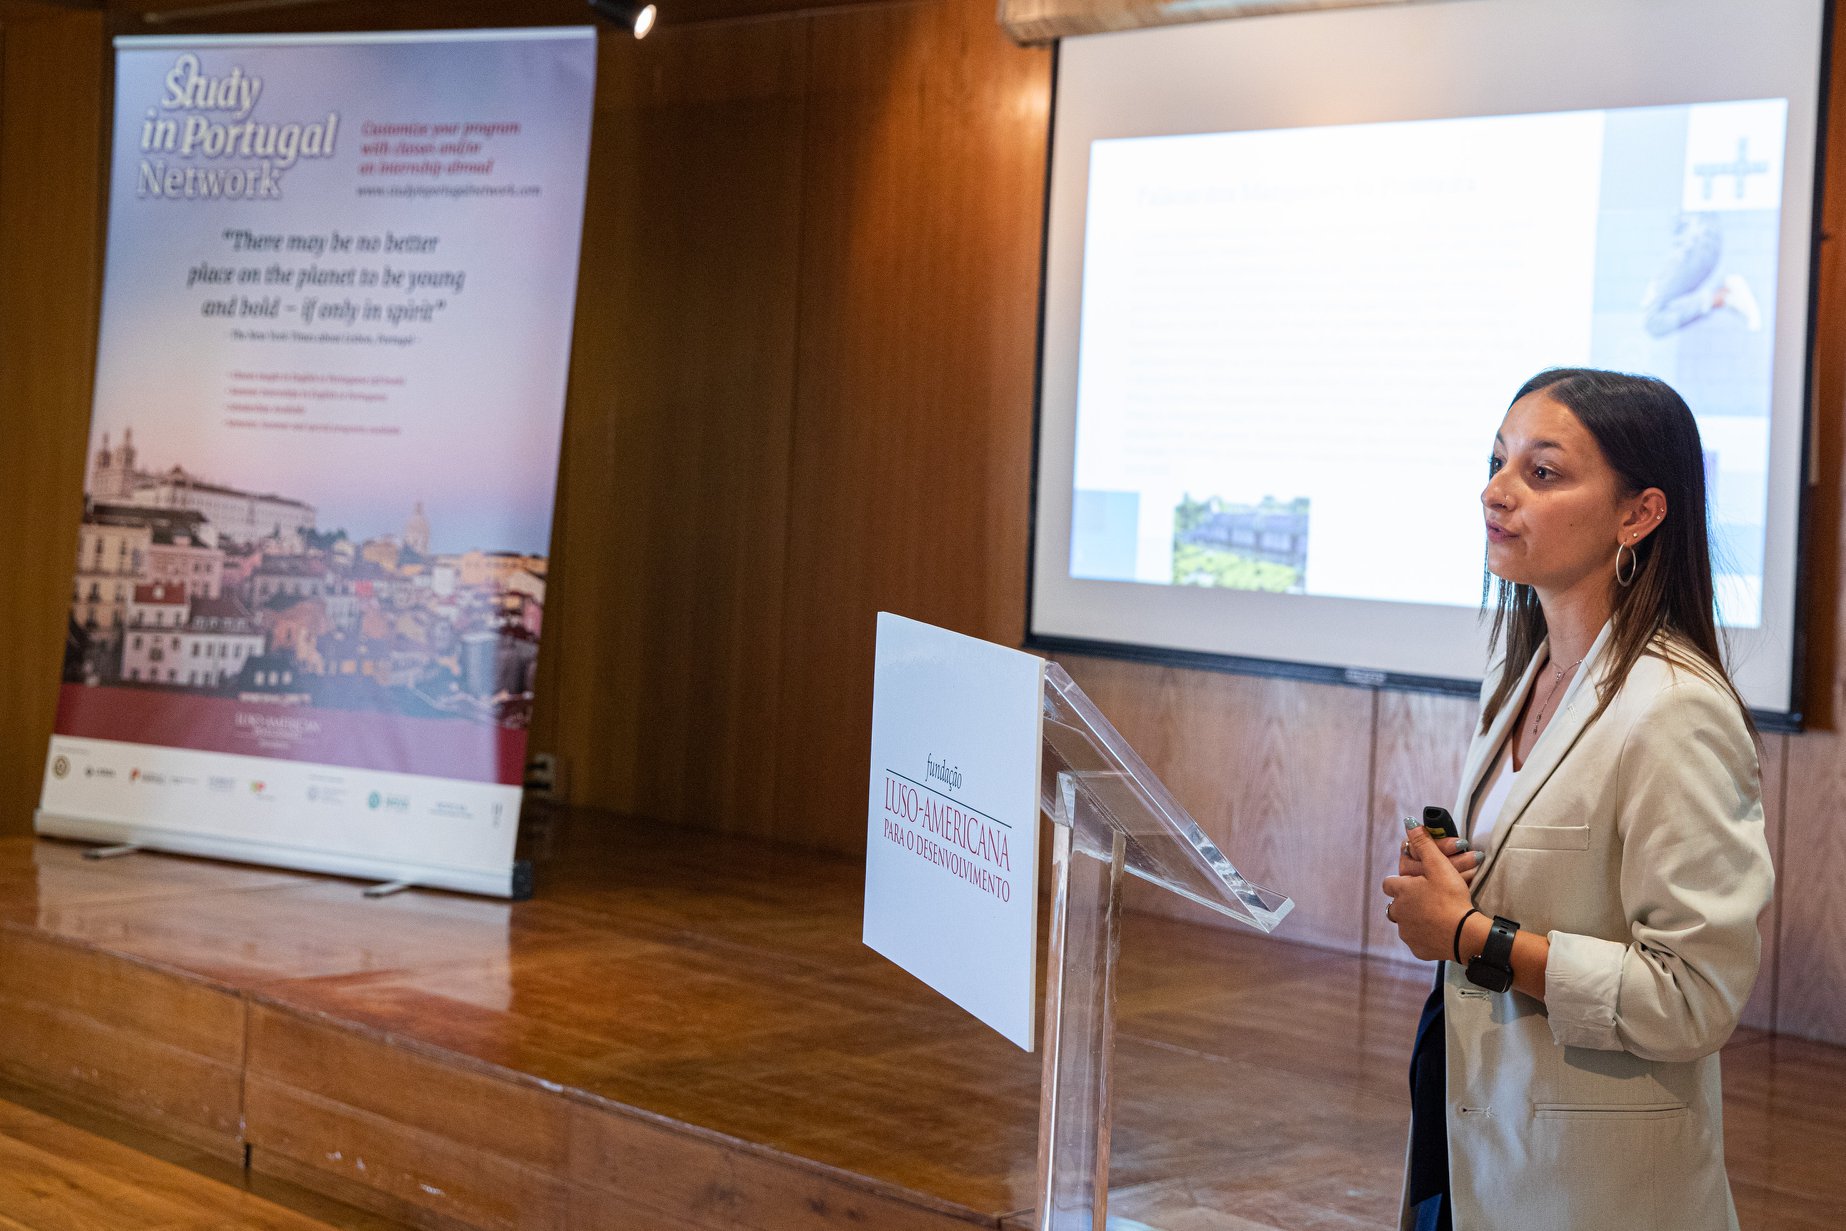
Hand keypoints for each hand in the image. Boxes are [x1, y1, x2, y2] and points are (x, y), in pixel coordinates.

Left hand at [1384, 823, 1475, 961]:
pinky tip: (1439, 931)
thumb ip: (1424, 844)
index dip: (1402, 882)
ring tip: (1436, 915)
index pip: (1389, 883)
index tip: (1416, 883)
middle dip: (1409, 901)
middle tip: (1429, 900)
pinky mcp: (1417, 949)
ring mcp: (1406, 933)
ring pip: (1406, 923)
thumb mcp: (1439, 866)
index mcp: (1400, 891)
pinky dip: (1426, 936)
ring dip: (1416, 919)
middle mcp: (1398, 912)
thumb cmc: (1451, 897)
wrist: (1464, 934)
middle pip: (1396, 905)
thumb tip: (1409, 824)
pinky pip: (1417, 941)